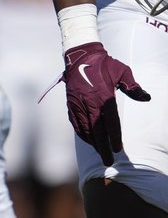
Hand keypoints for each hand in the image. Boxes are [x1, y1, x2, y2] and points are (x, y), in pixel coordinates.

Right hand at [62, 42, 150, 164]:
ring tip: (100, 152)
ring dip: (92, 143)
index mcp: (103, 96)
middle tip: (108, 161)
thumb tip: (147, 98)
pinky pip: (76, 123)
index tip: (118, 148)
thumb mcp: (123, 72)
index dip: (114, 137)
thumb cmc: (104, 64)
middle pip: (96, 131)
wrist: (80, 56)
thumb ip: (134, 87)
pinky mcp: (71, 104)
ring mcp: (78, 104)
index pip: (110, 122)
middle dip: (102, 147)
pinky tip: (88, 140)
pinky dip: (82, 134)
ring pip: (85, 129)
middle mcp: (89, 103)